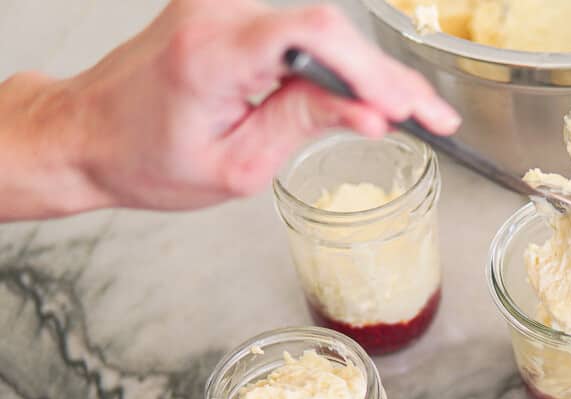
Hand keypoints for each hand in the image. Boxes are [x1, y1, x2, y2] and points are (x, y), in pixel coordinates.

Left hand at [9, 0, 458, 215]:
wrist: (90, 133)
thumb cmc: (146, 158)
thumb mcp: (237, 164)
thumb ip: (305, 126)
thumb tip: (370, 114)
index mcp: (214, 51)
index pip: (316, 36)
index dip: (376, 72)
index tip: (412, 111)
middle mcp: (218, 12)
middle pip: (329, 28)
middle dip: (387, 77)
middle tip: (434, 117)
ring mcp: (222, 4)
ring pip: (322, 27)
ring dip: (369, 70)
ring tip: (416, 110)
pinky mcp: (229, 11)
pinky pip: (300, 29)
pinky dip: (340, 61)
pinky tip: (371, 91)